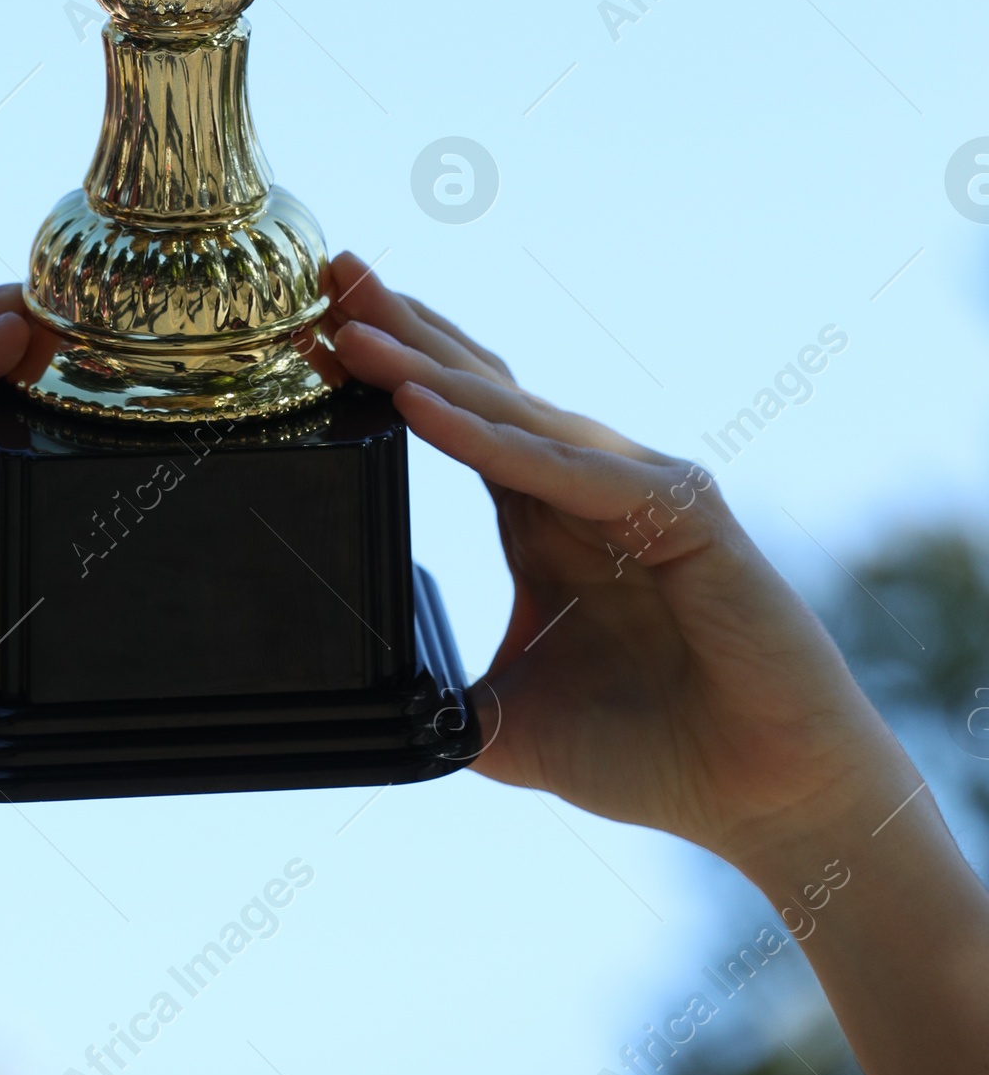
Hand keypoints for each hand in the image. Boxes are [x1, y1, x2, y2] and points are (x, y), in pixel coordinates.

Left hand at [325, 253, 910, 874]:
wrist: (769, 801)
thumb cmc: (660, 754)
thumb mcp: (511, 726)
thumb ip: (445, 704)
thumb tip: (374, 719)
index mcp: (543, 515)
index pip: (452, 418)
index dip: (385, 375)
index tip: (306, 337)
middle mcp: (586, 483)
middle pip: (477, 386)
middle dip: (399, 329)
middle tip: (326, 273)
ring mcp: (636, 486)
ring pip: (513, 413)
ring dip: (428, 369)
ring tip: (352, 332)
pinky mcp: (681, 509)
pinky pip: (566, 467)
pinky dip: (489, 436)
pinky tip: (424, 407)